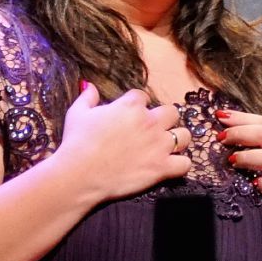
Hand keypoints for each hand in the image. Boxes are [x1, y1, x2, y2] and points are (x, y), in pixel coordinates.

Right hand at [55, 83, 191, 200]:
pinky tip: (170, 166)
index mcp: (131, 106)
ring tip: (166, 147)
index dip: (137, 106)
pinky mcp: (162, 167)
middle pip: (172, 112)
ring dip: (178, 139)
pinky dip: (180, 165)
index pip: (143, 97)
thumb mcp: (77, 113)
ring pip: (185, 135)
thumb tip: (90, 85)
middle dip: (164, 119)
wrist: (79, 175)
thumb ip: (88, 97)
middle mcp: (150, 122)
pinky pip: (185, 164)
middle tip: (153, 130)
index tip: (129, 116)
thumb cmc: (76, 143)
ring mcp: (159, 145)